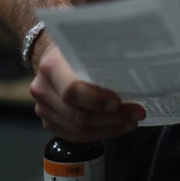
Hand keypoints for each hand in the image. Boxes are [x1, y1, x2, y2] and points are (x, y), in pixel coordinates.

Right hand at [29, 45, 145, 142]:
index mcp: (52, 66)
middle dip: (111, 118)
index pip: (72, 90)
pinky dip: (97, 134)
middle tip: (136, 114)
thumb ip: (102, 57)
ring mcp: (43, 108)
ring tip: (130, 122)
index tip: (119, 102)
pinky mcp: (48, 121)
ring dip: (108, 129)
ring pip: (78, 129)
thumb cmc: (75, 48)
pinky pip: (74, 136)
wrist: (53, 56)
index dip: (96, 100)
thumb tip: (136, 70)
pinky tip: (115, 128)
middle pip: (77, 115)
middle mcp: (43, 89)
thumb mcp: (85, 44)